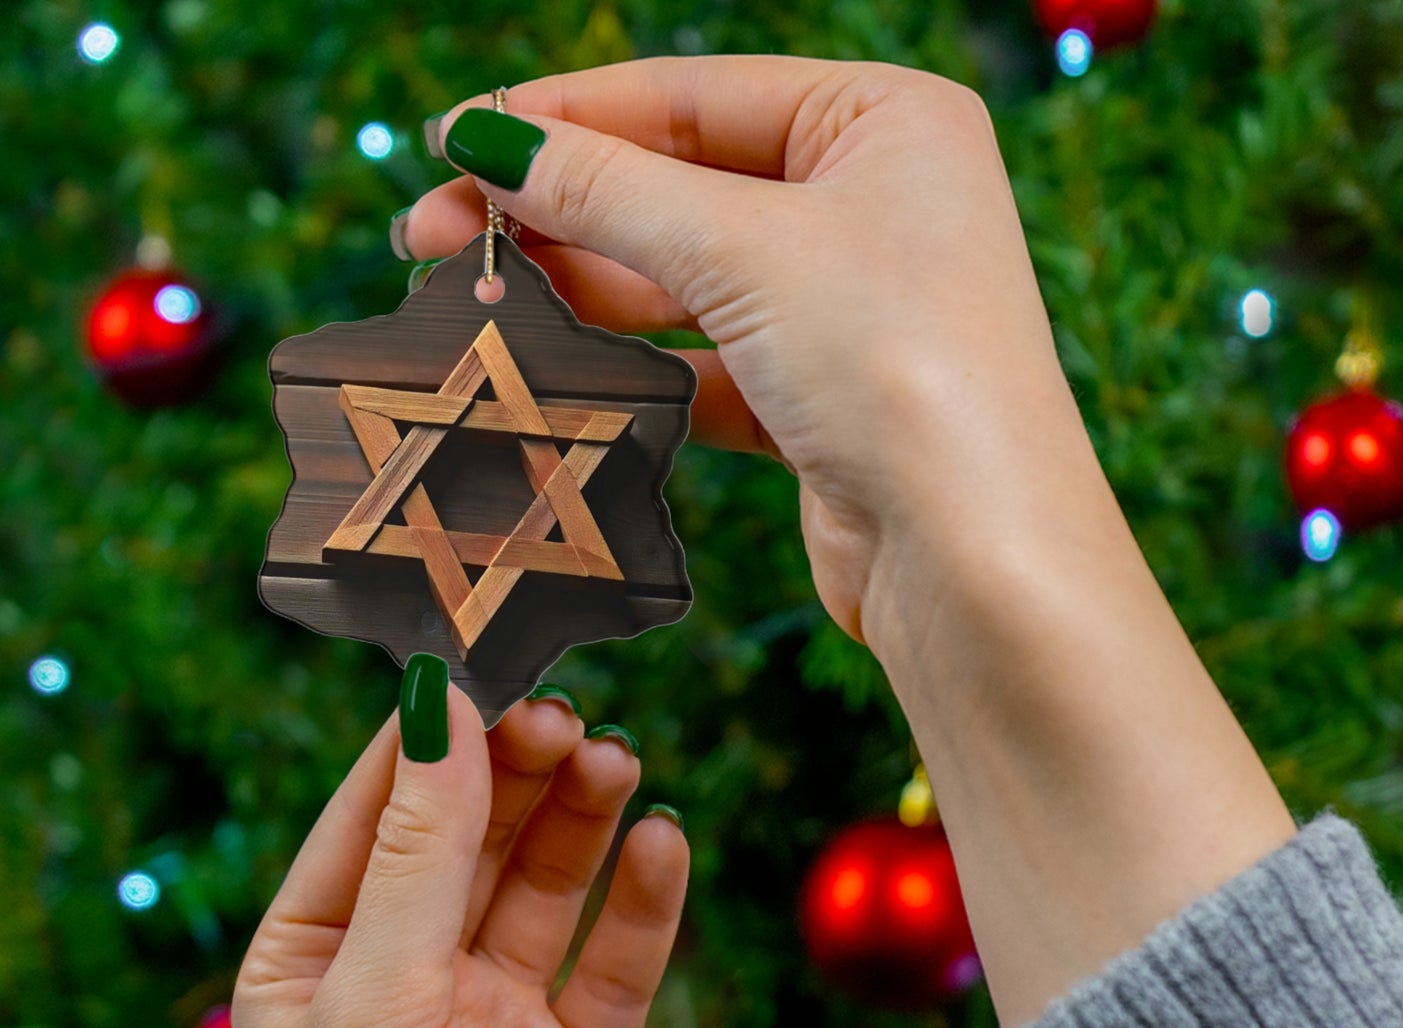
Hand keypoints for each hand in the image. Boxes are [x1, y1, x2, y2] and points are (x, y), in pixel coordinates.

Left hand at [232, 688, 687, 1027]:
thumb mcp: (374, 1000)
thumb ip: (417, 852)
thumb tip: (436, 707)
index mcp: (317, 961)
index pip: (375, 814)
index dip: (431, 741)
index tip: (488, 668)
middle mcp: (407, 982)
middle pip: (472, 839)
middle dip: (519, 774)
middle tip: (570, 719)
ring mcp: (497, 1024)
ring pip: (549, 887)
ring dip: (584, 821)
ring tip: (620, 762)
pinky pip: (617, 963)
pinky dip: (644, 902)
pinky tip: (664, 844)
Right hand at [401, 57, 1093, 645]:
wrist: (972, 556)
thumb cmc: (896, 365)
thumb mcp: (743, 249)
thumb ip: (609, 190)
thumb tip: (487, 141)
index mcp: (883, 121)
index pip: (692, 96)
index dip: (564, 117)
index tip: (453, 141)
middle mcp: (872, 204)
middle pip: (680, 187)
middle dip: (557, 209)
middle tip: (430, 235)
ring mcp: (847, 307)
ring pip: (686, 280)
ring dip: (583, 288)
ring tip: (475, 298)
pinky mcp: (820, 401)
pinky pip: (706, 363)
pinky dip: (635, 368)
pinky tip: (557, 369)